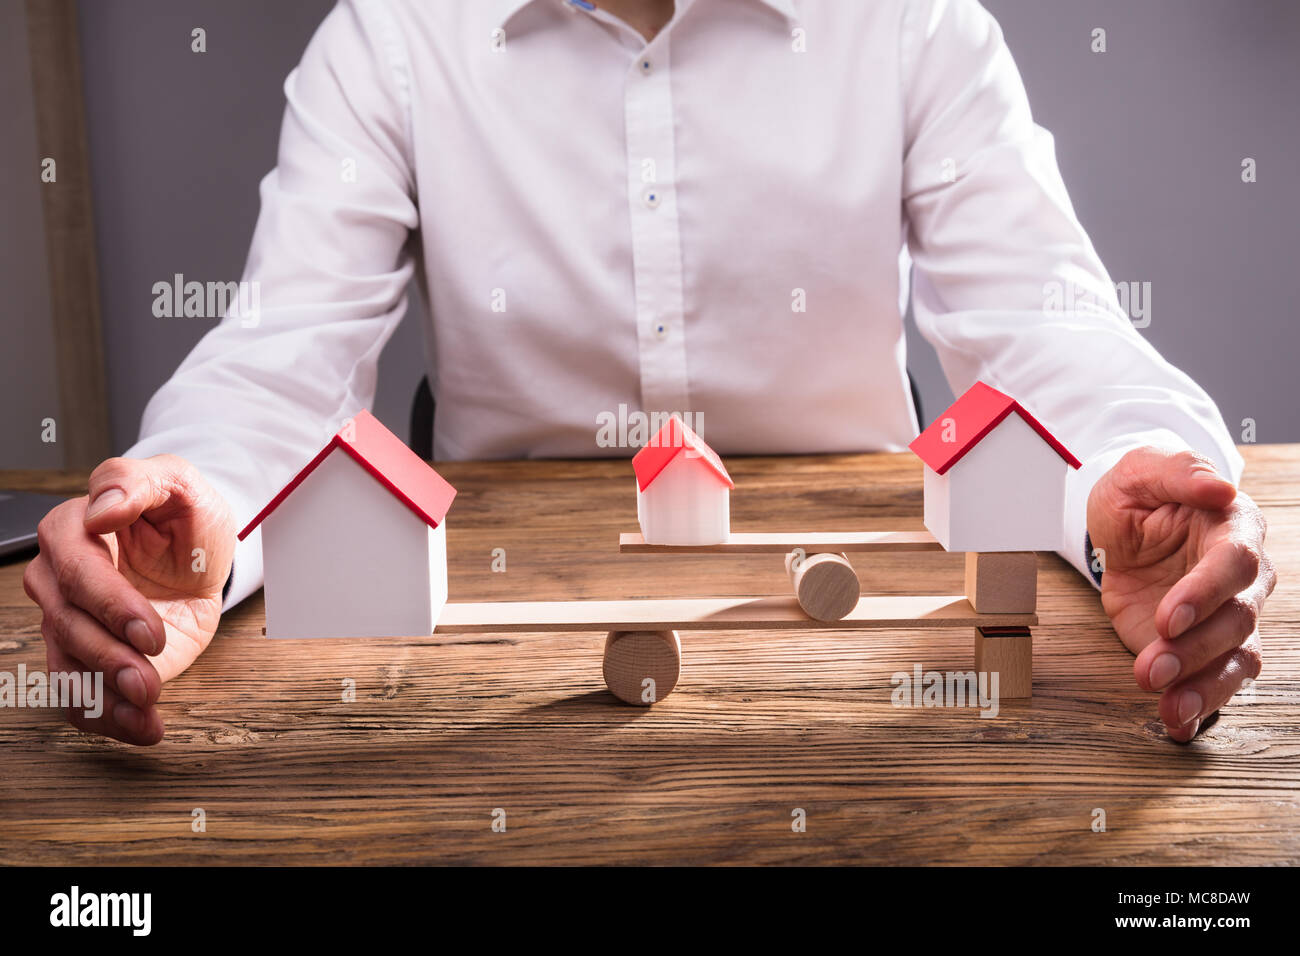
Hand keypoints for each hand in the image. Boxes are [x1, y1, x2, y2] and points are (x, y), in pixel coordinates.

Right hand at [22, 455, 235, 744]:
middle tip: (150, 679)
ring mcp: (72, 622)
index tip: (148, 631)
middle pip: (68, 624)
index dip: (110, 604)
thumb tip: (102, 509)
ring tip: (147, 711)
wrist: (203, 555)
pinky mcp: (93, 656)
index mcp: (71, 529)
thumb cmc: (185, 513)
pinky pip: (82, 695)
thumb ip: (138, 482)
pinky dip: (109, 718)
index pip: (75, 569)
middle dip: (109, 658)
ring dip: (106, 695)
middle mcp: (60, 579)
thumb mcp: (177, 482)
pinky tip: (142, 729)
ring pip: (69, 665)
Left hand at [1087, 447, 1273, 741]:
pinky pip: (1215, 681)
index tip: (1167, 618)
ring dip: (1204, 688)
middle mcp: (1242, 578)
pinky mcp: (1201, 647)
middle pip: (1237, 620)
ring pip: (1235, 660)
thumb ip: (1180, 473)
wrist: (1123, 525)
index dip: (1204, 593)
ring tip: (1169, 709)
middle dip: (1195, 650)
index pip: (1234, 564)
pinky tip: (1178, 726)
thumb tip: (1220, 487)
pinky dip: (1199, 708)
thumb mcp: (1145, 469)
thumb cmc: (1140, 492)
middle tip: (1152, 670)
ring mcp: (1225, 617)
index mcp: (1235, 528)